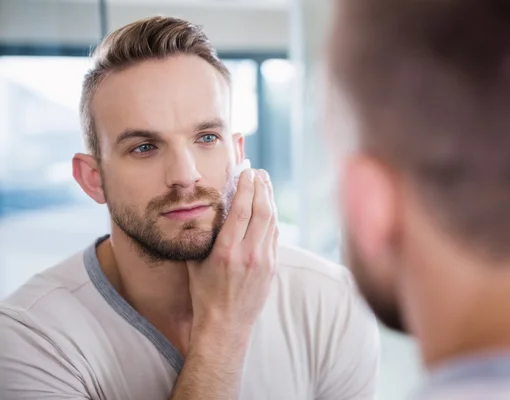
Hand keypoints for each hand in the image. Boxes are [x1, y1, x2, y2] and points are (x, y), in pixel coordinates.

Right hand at [186, 168, 277, 332]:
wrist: (226, 325)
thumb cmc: (205, 294)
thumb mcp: (195, 263)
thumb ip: (202, 237)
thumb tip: (206, 209)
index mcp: (226, 252)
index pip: (242, 210)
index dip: (246, 187)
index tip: (246, 172)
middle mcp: (248, 254)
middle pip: (262, 211)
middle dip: (261, 187)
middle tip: (258, 172)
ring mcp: (264, 261)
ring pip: (271, 221)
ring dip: (269, 199)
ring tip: (265, 183)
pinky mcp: (272, 267)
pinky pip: (274, 235)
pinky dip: (272, 217)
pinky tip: (268, 207)